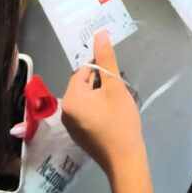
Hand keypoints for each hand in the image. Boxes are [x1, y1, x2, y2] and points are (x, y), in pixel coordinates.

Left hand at [62, 31, 148, 187]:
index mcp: (70, 99)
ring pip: (87, 99)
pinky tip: (113, 115)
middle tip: (117, 90)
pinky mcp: (80, 135)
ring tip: (117, 102)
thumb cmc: (119, 121)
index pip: (83, 71)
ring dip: (101, 95)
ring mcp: (72, 126)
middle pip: (84, 85)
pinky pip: (87, 112)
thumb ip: (106, 59)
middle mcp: (66, 112)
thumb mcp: (114, 86)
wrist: (125, 159)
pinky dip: (99, 108)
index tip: (114, 75)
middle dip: (101, 83)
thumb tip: (99, 33)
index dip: (100, 70)